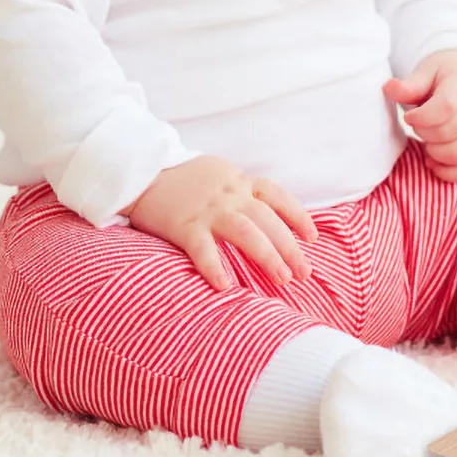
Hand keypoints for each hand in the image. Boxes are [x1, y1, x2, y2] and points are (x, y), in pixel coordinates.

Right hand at [124, 154, 318, 291]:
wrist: (143, 169)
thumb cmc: (185, 177)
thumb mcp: (221, 173)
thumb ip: (242, 190)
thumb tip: (264, 213)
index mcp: (240, 182)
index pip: (278, 197)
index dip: (298, 217)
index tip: (312, 238)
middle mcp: (230, 195)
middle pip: (269, 221)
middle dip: (291, 248)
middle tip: (305, 273)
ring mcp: (208, 210)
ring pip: (247, 233)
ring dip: (268, 256)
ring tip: (283, 279)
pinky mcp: (184, 226)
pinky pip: (203, 249)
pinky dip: (215, 267)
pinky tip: (225, 286)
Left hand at [383, 49, 456, 181]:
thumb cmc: (445, 76)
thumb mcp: (427, 71)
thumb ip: (410, 85)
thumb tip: (389, 88)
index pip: (447, 106)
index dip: (423, 116)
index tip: (409, 116)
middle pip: (448, 132)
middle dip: (423, 132)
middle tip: (416, 125)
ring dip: (434, 152)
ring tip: (426, 140)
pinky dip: (446, 171)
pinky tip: (432, 159)